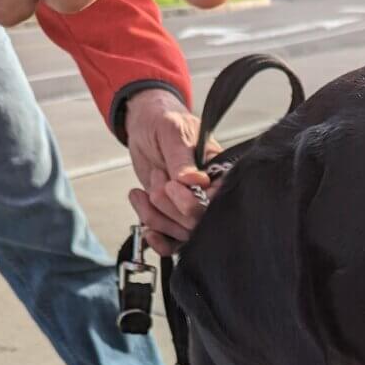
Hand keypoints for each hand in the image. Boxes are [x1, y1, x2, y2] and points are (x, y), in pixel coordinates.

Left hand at [125, 88, 220, 256]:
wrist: (144, 126)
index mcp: (220, 173)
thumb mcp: (172, 131)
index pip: (219, 202)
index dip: (194, 202)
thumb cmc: (164, 121)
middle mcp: (210, 196)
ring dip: (155, 215)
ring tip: (144, 190)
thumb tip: (194, 181)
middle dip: (169, 206)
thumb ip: (182, 157)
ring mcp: (191, 209)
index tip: (172, 184)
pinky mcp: (174, 218)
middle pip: (197, 222)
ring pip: (180, 233)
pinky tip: (146, 227)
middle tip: (158, 177)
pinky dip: (156, 237)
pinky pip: (171, 243)